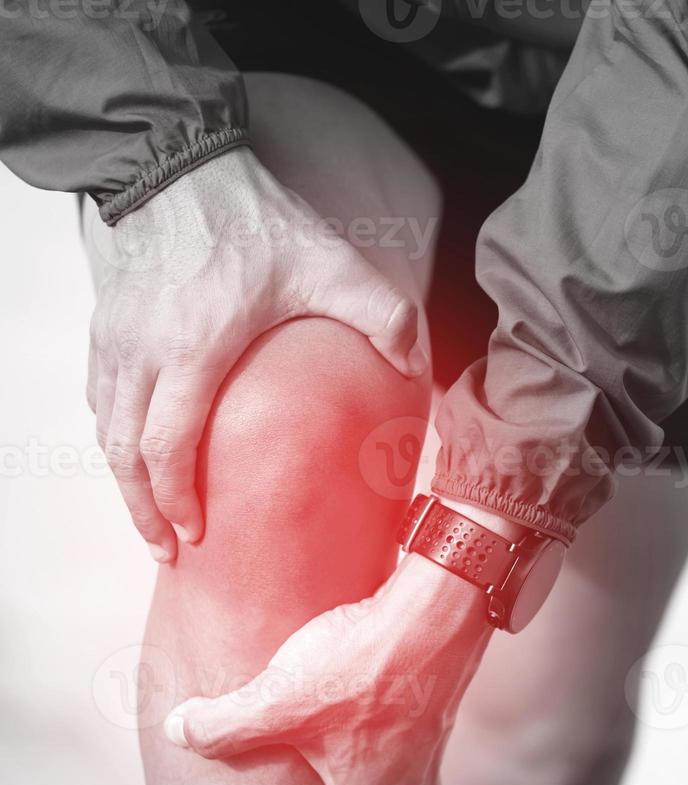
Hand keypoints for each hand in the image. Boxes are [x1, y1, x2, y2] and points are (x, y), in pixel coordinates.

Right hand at [87, 147, 427, 561]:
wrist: (172, 161)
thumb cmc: (248, 216)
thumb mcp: (328, 263)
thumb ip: (381, 316)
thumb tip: (416, 367)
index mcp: (193, 350)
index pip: (168, 447)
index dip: (176, 499)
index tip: (196, 534)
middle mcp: (141, 353)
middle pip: (124, 454)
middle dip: (142, 509)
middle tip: (166, 547)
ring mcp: (115, 339)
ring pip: (105, 428)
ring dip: (122, 479)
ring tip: (148, 513)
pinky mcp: (104, 323)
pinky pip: (99, 396)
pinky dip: (112, 436)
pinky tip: (134, 452)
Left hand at [162, 555, 490, 784]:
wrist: (429, 611)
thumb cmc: (358, 669)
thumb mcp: (275, 700)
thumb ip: (221, 725)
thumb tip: (176, 731)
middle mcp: (416, 775)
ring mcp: (436, 735)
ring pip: (434, 780)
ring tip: (389, 783)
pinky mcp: (442, 696)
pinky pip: (433, 736)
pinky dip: (418, 743)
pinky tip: (387, 717)